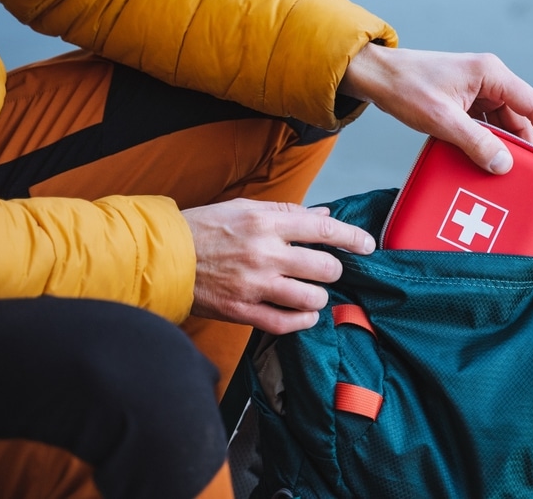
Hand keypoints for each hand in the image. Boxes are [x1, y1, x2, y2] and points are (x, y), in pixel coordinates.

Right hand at [182, 199, 374, 334]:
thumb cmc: (205, 228)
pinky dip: (302, 321)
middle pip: (325, 267)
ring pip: (311, 298)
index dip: (353, 238)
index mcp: (266, 223)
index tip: (367, 245)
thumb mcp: (245, 208)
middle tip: (326, 270)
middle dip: (333, 270)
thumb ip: (287, 212)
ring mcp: (255, 285)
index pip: (324, 230)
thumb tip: (323, 214)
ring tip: (311, 292)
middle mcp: (265, 253)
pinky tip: (304, 314)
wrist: (164, 257)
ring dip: (318, 297)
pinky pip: (286, 323)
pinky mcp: (243, 311)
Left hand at [339, 43, 532, 172]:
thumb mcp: (442, 120)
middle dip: (525, 146)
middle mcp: (489, 78)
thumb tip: (504, 165)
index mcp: (491, 74)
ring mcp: (476, 88)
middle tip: (529, 176)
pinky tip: (482, 160)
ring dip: (503, 146)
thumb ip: (476, 143)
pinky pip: (485, 123)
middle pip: (520, 117)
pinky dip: (486, 142)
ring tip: (503, 173)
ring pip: (502, 123)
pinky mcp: (463, 99)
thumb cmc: (405, 88)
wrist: (374, 75)